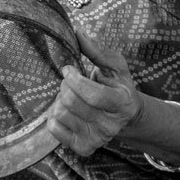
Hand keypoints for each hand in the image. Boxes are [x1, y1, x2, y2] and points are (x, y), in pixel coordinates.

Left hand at [46, 31, 140, 156]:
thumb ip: (97, 50)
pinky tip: (67, 111)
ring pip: (61, 113)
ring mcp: (97, 139)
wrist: (126, 117)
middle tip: (70, 82)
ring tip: (71, 96)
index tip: (69, 69)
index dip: (74, 79)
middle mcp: (111, 125)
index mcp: (122, 103)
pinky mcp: (83, 147)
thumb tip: (78, 32)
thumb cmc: (118, 86)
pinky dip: (54, 116)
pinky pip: (54, 128)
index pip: (92, 95)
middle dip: (65, 85)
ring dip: (60, 99)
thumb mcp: (115, 66)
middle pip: (72, 102)